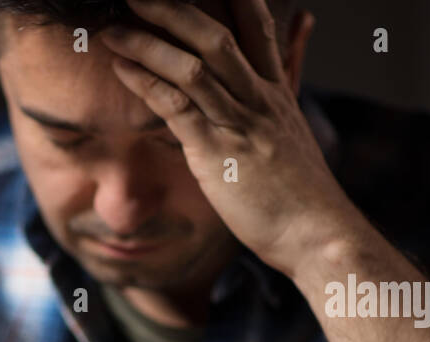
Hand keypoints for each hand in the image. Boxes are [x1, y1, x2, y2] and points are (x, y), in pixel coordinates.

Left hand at [99, 0, 359, 275]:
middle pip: (215, 36)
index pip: (256, 26)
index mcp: (275, 89)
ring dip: (148, 43)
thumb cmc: (301, 187)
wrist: (316, 232)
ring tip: (113, 28)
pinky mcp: (217, 152)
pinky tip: (121, 70)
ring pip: (193, 67)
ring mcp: (238, 123)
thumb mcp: (296, 117)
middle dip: (174, 10)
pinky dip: (147, 84)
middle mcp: (257, 97)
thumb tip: (304, 21)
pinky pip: (178, 108)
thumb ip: (292, 68)